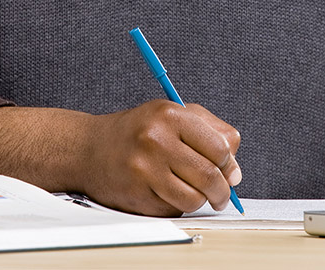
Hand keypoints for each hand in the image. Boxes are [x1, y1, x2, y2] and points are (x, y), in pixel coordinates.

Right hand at [0, 101, 240, 217]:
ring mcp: (144, 167)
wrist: (88, 148)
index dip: (230, 162)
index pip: (221, 146)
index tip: (228, 170)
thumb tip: (236, 169)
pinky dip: (177, 207)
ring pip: (194, 198)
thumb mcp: (173, 114)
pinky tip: (167, 193)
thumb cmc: (137, 130)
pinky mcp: (136, 192)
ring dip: (201, 202)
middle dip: (222, 190)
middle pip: (211, 175)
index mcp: (170, 114)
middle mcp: (156, 138)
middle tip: (221, 195)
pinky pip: (172, 210)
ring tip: (196, 195)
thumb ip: (211, 131)